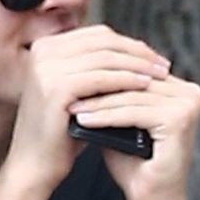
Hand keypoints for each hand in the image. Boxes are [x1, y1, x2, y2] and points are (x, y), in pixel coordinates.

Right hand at [6, 25, 169, 195]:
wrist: (34, 164)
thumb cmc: (61, 132)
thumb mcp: (78, 91)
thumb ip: (95, 68)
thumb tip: (137, 52)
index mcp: (46, 47)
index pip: (98, 35)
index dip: (130, 44)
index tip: (154, 58)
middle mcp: (43, 51)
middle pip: (104, 41)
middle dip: (139, 52)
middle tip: (164, 65)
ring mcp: (47, 68)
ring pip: (106, 57)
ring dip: (138, 65)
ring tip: (161, 76)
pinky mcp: (56, 87)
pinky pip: (102, 78)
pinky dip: (127, 80)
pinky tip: (145, 87)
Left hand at [71, 71, 199, 199]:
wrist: (151, 197)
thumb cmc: (137, 163)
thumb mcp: (123, 121)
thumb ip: (115, 96)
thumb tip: (83, 71)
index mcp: (182, 89)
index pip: (138, 72)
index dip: (104, 75)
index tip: (73, 79)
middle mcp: (192, 94)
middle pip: (136, 83)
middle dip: (99, 87)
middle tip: (67, 90)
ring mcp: (189, 106)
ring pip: (132, 97)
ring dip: (98, 103)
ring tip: (71, 108)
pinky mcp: (179, 120)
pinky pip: (134, 113)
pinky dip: (106, 116)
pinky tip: (84, 120)